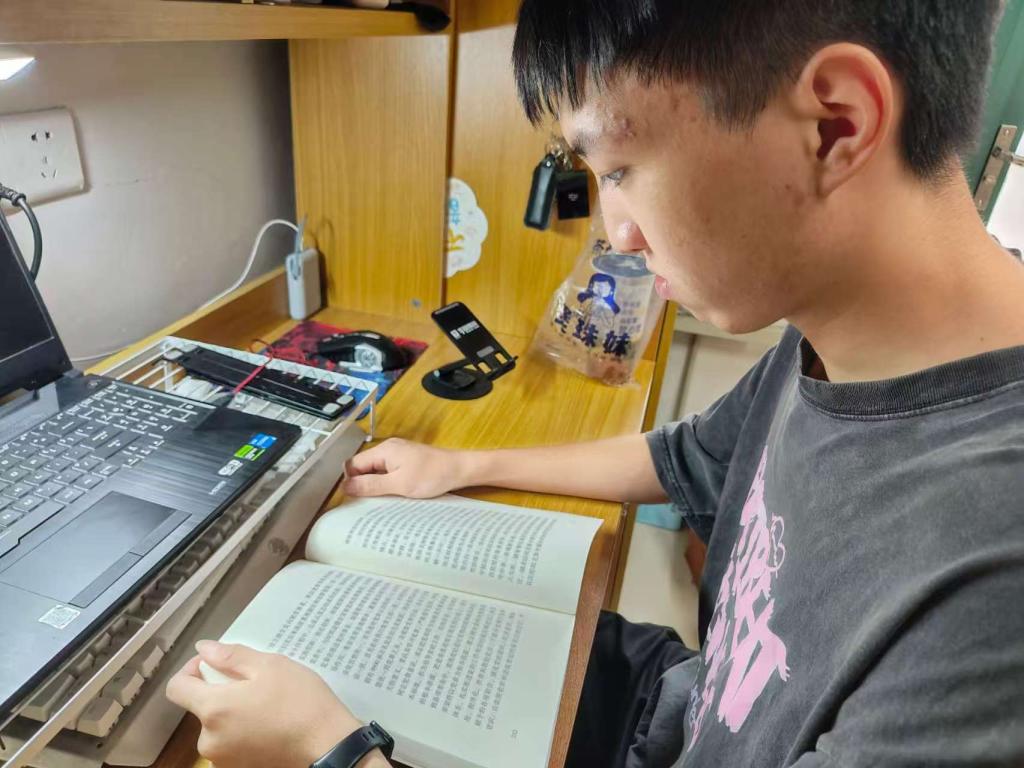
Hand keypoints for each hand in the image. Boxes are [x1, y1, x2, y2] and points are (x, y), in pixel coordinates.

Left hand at [166, 641, 384, 767]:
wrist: (329, 746)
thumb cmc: (301, 702)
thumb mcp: (270, 666)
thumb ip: (231, 656)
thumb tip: (203, 650)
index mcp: (213, 710)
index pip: (176, 688)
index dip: (192, 669)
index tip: (216, 664)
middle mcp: (209, 740)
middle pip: (200, 707)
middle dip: (221, 690)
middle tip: (255, 681)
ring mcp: (224, 759)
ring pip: (218, 725)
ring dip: (233, 710)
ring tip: (267, 702)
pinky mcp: (240, 767)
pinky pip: (231, 741)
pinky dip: (243, 729)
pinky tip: (270, 722)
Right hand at [341, 438, 471, 497]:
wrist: (461, 469)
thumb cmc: (432, 476)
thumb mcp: (399, 484)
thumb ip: (371, 485)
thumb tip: (345, 487)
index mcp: (383, 450)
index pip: (353, 464)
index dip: (351, 482)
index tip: (356, 500)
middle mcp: (388, 448)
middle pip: (364, 467)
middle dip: (363, 485)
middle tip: (369, 504)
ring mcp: (399, 454)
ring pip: (376, 471)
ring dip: (377, 486)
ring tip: (381, 502)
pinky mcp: (407, 461)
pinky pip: (389, 472)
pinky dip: (388, 483)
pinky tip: (394, 495)